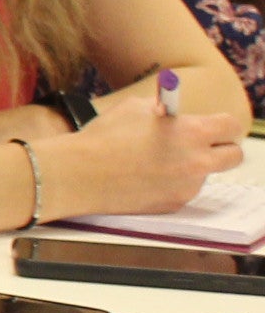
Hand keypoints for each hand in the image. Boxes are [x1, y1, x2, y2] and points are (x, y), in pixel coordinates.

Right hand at [52, 98, 243, 215]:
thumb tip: (174, 113)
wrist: (78, 174)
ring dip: (191, 167)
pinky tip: (144, 177)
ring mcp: (187, 186)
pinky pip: (183, 190)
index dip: (222, 124)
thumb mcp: (135, 108)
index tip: (213, 125)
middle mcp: (197, 161)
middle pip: (233, 156)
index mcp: (191, 132)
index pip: (231, 126)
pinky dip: (171, 183)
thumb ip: (164, 110)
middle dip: (223, 148)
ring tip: (155, 162)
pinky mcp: (173, 204)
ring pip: (205, 174)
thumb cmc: (103, 137)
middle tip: (203, 145)